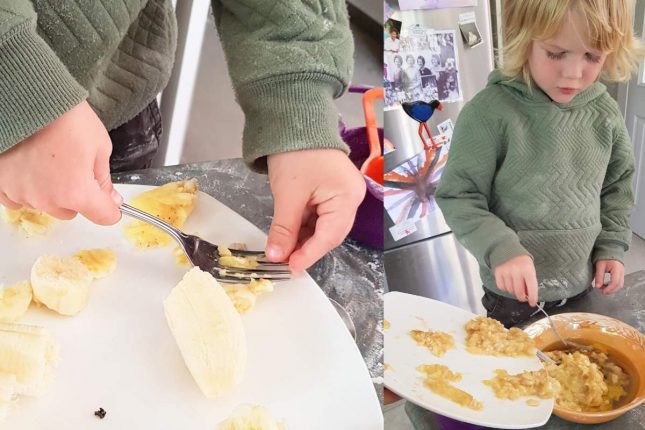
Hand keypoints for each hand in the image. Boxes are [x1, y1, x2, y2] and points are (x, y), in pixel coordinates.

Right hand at [0, 100, 121, 224]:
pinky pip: (18, 199)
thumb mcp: (100, 146)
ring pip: (46, 205)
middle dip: (78, 195)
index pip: (103, 216)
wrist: (27, 98)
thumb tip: (111, 199)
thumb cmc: (64, 117)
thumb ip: (105, 179)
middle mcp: (47, 199)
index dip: (111, 208)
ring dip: (51, 191)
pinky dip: (28, 188)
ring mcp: (21, 193)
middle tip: (76, 167)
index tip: (110, 201)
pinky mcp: (1, 185)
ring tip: (51, 160)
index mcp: (77, 192)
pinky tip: (32, 167)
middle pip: (71, 211)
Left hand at [266, 148, 365, 271]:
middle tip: (285, 262)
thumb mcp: (288, 194)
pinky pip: (320, 217)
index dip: (309, 255)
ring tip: (283, 251)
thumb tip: (276, 257)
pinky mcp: (331, 192)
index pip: (329, 236)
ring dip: (304, 239)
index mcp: (348, 197)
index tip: (290, 268)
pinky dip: (304, 227)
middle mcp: (351, 198)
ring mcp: (342, 195)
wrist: (293, 121)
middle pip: (330, 234)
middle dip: (307, 249)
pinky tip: (289, 235)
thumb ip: (284, 229)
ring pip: (324, 227)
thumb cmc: (296, 153)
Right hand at [494, 255, 537, 306]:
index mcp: (528, 269)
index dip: (533, 298)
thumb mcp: (530, 269)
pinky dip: (505, 288)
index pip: (532, 287)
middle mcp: (516, 271)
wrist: (508, 249)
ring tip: (515, 286)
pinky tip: (508, 283)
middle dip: (522, 297)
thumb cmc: (522, 262)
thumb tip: (528, 296)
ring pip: (510, 290)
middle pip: (519, 292)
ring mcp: (506, 271)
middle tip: (523, 297)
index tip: (532, 303)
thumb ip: (530, 282)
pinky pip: (501, 287)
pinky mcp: (498, 272)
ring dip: (513, 291)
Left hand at [594, 259, 623, 293]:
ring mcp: (622, 273)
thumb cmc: (604, 257)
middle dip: (611, 290)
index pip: (615, 282)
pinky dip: (613, 286)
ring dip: (612, 289)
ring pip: (620, 285)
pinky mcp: (620, 274)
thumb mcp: (599, 266)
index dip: (609, 289)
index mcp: (616, 269)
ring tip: (603, 288)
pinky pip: (619, 282)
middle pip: (619, 285)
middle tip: (602, 291)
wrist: (609, 251)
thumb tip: (597, 287)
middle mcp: (621, 272)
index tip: (602, 291)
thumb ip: (599, 276)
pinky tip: (606, 285)